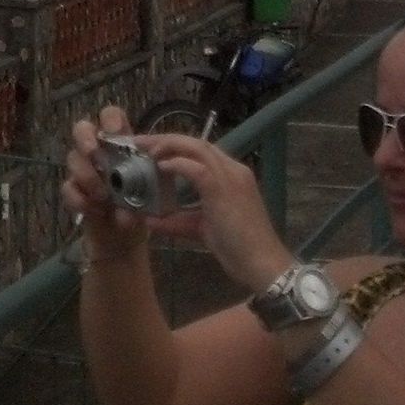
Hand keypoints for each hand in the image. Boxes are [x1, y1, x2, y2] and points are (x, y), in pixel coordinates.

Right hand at [63, 105, 148, 261]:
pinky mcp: (74, 191)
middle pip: (81, 128)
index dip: (110, 120)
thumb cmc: (139, 208)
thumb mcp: (151, 196)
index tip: (114, 132)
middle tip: (94, 154)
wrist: (124, 239)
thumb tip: (137, 192)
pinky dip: (80, 199)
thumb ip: (144, 191)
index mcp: (119, 145)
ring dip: (87, 176)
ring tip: (103, 197)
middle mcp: (98, 152)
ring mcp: (83, 170)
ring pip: (72, 158)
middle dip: (85, 139)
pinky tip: (94, 210)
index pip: (111, 117)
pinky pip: (68, 188)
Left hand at [129, 132, 290, 291]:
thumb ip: (179, 222)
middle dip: (166, 138)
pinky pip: (195, 167)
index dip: (176, 146)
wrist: (264, 266)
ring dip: (168, 144)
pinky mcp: (222, 188)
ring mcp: (229, 176)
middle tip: (140, 141)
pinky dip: (176, 163)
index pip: (201, 150)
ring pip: (195, 146)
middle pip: (196, 141)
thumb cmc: (240, 250)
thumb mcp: (203, 230)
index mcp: (233, 175)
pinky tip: (161, 166)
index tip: (152, 149)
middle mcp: (233, 169)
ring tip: (146, 149)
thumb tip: (150, 220)